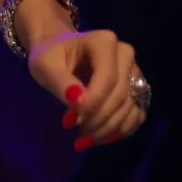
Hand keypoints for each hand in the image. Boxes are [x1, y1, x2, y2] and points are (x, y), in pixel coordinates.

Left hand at [27, 28, 146, 150]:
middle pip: (120, 95)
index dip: (94, 102)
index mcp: (104, 42)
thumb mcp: (44, 66)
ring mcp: (134, 72)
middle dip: (99, 119)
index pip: (107, 78)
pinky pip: (136, 115)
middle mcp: (125, 55)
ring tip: (84, 140)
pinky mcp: (137, 90)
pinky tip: (100, 138)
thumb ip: (61, 82)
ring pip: (130, 108)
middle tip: (77, 136)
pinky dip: (120, 131)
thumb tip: (79, 102)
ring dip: (109, 129)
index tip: (71, 121)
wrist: (58, 52)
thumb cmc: (50, 56)